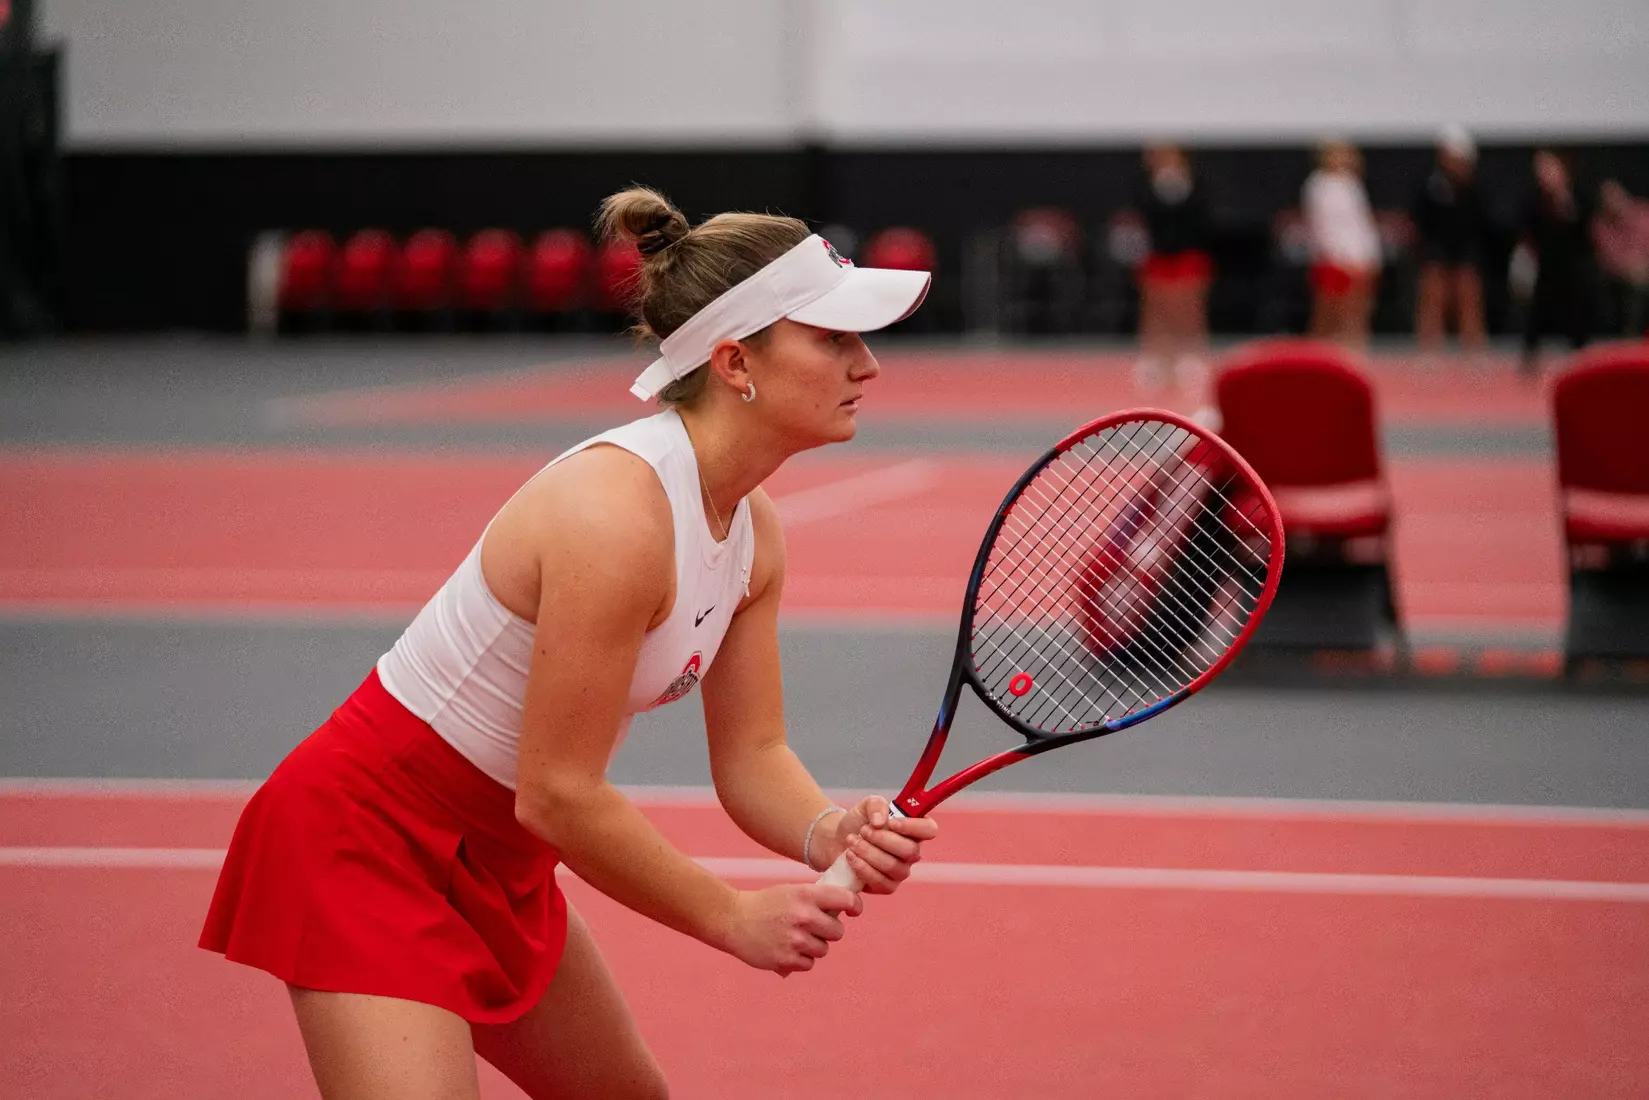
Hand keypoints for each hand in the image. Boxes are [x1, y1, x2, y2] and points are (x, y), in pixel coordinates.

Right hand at [720, 883, 861, 974]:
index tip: (854, 911)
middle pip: (838, 931)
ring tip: (794, 937)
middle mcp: (803, 916)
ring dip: (813, 946)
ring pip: (823, 949)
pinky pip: (808, 964)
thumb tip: (846, 907)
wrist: (733, 919)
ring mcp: (795, 939)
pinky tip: (785, 948)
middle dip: (829, 931)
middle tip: (814, 927)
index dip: (854, 905)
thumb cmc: (767, 904)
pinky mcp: (786, 959)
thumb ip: (817, 899)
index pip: (845, 899)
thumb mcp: (792, 891)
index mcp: (806, 895)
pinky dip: (800, 959)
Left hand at [820, 795, 939, 894]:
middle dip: (882, 839)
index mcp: (914, 829)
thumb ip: (876, 805)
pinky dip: (862, 868)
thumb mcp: (866, 805)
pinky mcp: (887, 886)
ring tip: (852, 841)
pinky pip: (881, 882)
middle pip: (910, 851)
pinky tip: (851, 856)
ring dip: (869, 853)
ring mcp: (901, 871)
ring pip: (894, 867)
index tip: (891, 822)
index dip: (913, 827)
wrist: (838, 840)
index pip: (929, 830)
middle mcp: (912, 852)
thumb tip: (880, 821)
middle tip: (863, 830)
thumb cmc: (858, 822)